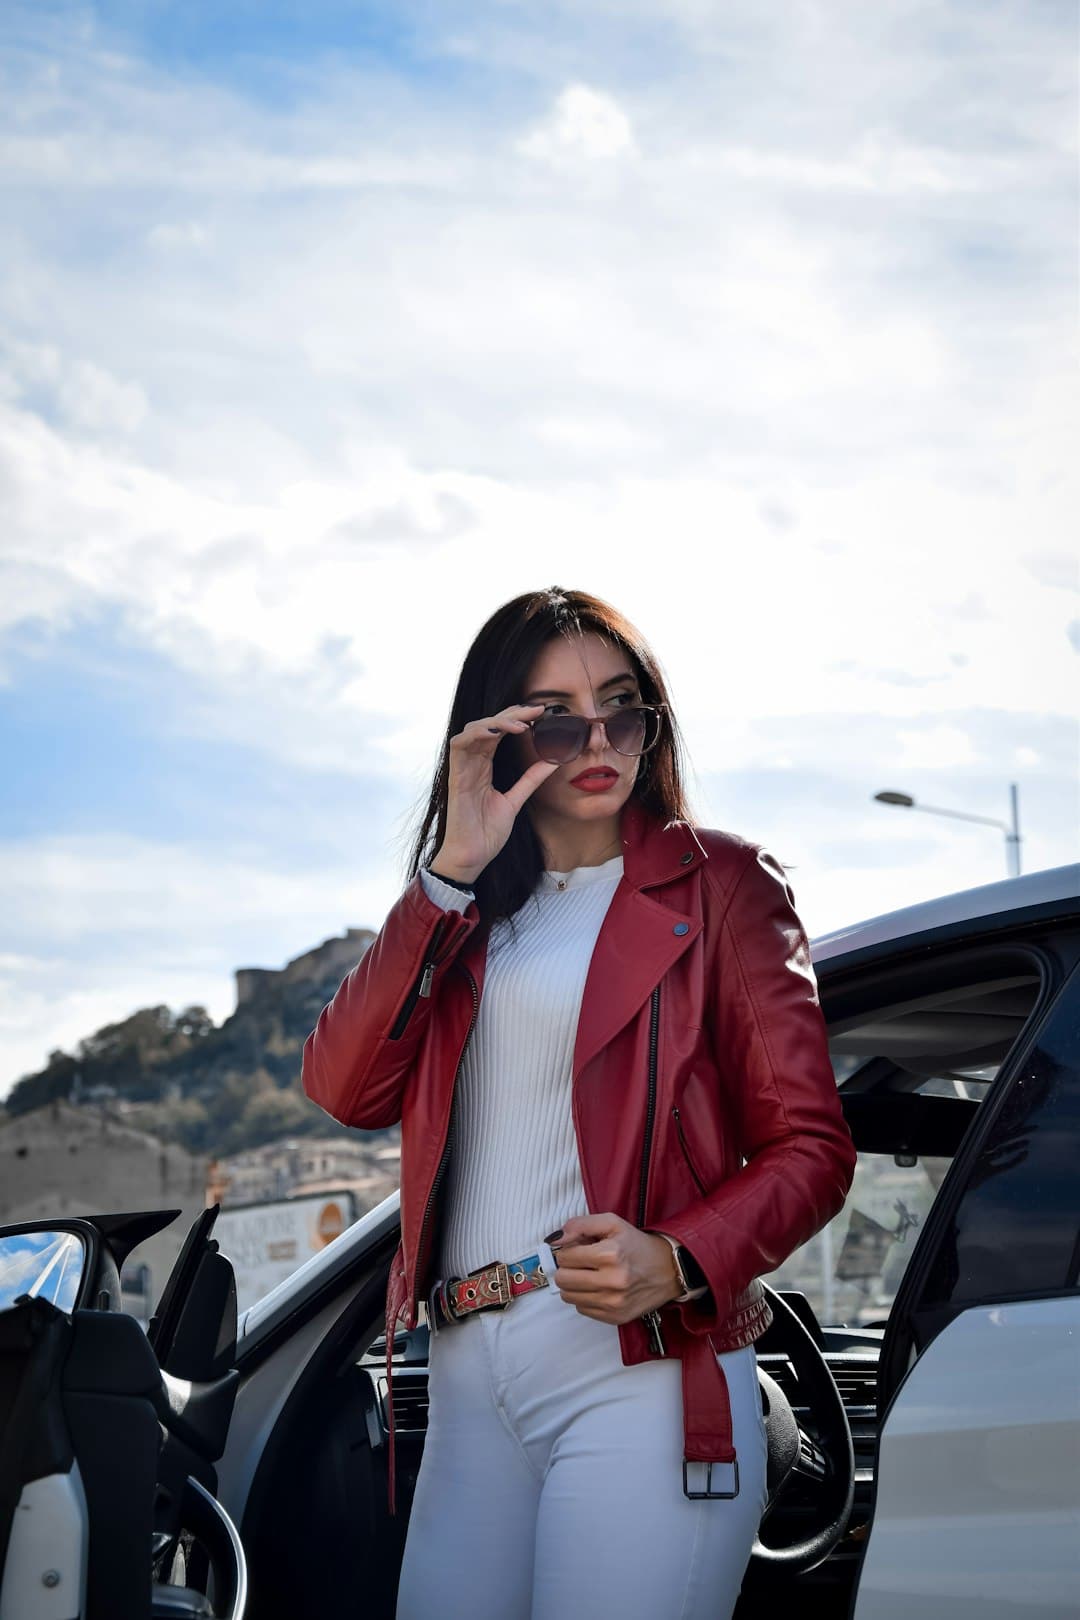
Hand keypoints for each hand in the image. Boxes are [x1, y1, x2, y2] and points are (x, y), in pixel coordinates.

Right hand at [432, 704, 558, 883]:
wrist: (472, 857)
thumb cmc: (487, 833)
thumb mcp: (515, 801)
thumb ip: (530, 780)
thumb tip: (552, 761)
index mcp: (484, 767)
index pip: (499, 732)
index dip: (517, 719)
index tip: (541, 713)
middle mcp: (472, 763)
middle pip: (487, 725)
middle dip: (511, 713)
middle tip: (537, 710)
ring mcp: (462, 769)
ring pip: (473, 729)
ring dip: (496, 721)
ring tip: (521, 723)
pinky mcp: (455, 777)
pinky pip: (459, 745)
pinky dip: (477, 733)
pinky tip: (498, 732)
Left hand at [549, 1212, 681, 1325]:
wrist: (668, 1270)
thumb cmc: (637, 1245)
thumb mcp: (612, 1223)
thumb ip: (580, 1225)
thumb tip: (555, 1239)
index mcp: (610, 1255)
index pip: (564, 1257)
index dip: (568, 1251)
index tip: (579, 1249)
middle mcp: (612, 1281)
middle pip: (563, 1280)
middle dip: (567, 1269)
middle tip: (581, 1263)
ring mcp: (613, 1303)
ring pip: (568, 1297)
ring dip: (574, 1285)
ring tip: (590, 1275)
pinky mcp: (615, 1317)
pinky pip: (581, 1309)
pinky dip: (585, 1298)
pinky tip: (600, 1288)